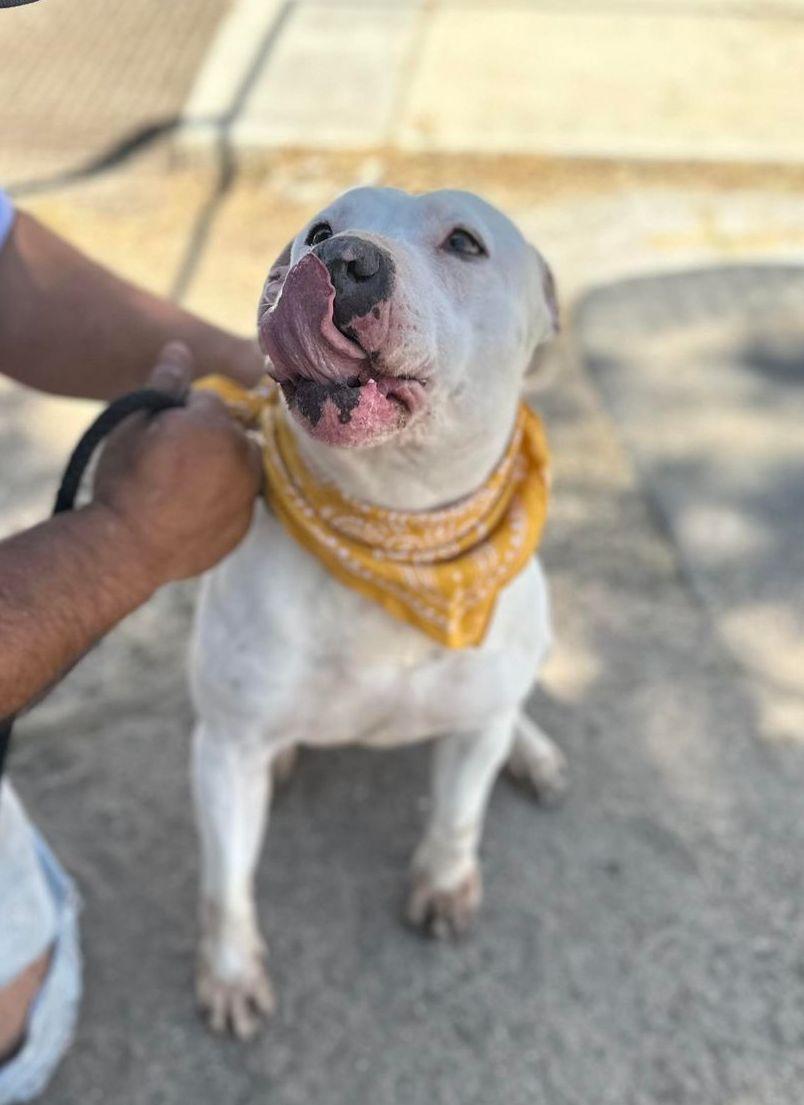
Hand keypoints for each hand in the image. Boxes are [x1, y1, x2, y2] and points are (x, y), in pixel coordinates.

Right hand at [93, 342, 261, 588]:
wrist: (125, 548)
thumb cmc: (124, 479)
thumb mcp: (134, 422)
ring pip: (241, 468)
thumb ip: (165, 383)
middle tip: (169, 462)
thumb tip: (180, 346)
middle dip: (209, 439)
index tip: (159, 434)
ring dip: (222, 468)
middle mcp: (244, 458)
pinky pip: (238, 503)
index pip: (208, 402)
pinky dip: (222, 501)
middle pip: (231, 433)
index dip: (180, 415)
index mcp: (217, 425)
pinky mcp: (244, 528)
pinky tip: (190, 511)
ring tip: (181, 486)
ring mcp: (248, 497)